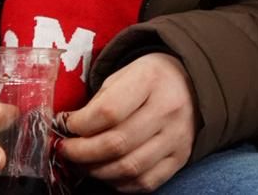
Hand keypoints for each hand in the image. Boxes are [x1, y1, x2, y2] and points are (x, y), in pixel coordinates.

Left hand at [57, 53, 197, 192]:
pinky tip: (107, 171)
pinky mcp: (181, 157)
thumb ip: (98, 102)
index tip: (65, 125)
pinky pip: (144, 182)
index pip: (108, 112)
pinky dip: (119, 183)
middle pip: (116, 144)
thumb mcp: (123, 75)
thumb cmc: (149, 79)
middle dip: (81, 152)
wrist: (192, 84)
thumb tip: (68, 130)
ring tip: (82, 163)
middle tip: (65, 150)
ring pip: (128, 168)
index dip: (79, 125)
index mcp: (150, 79)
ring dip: (96, 171)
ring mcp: (177, 136)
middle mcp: (168, 108)